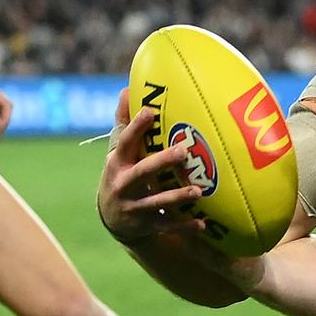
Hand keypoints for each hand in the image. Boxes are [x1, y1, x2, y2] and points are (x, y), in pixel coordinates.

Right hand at [97, 89, 205, 244]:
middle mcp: (124, 185)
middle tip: (183, 151)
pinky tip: (203, 223)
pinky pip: (168, 226)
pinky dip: (185, 226)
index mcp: (118, 163)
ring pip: (158, 202)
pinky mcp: (146, 225)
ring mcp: (134, 207)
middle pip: (143, 172)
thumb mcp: (118, 152)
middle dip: (162, 162)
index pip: (125, 142)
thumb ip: (124, 123)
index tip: (151, 111)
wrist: (112, 219)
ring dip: (178, 196)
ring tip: (198, 191)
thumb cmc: (122, 174)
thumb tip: (128, 89)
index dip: (136, 127)